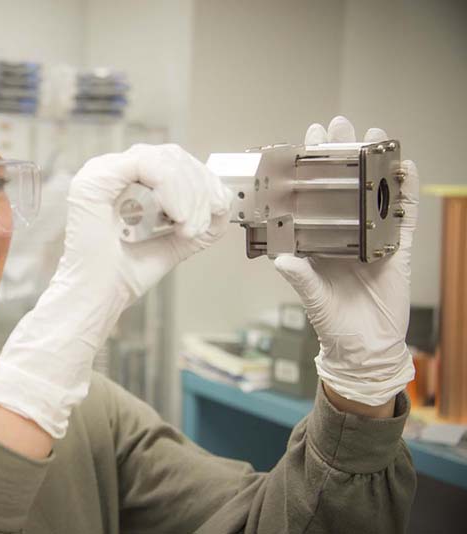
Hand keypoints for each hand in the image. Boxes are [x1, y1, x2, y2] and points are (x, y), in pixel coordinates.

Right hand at [62, 143, 231, 307]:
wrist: (99, 298)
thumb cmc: (123, 276)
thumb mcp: (175, 242)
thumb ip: (200, 222)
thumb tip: (224, 204)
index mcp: (126, 181)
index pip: (174, 161)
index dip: (203, 180)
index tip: (217, 209)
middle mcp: (112, 172)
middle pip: (173, 156)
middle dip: (200, 189)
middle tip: (200, 224)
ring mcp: (101, 172)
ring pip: (164, 159)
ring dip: (190, 193)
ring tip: (188, 226)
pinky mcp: (96, 179)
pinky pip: (146, 165)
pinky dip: (172, 188)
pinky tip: (177, 215)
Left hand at [274, 116, 417, 406]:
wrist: (365, 347)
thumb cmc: (333, 323)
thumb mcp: (312, 298)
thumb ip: (300, 277)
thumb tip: (282, 259)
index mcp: (319, 240)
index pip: (313, 196)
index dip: (310, 170)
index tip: (304, 141)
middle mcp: (344, 233)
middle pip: (343, 186)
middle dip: (342, 154)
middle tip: (340, 124)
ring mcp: (372, 238)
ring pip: (374, 192)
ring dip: (375, 164)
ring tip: (374, 135)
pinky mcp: (397, 248)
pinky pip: (404, 215)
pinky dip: (405, 192)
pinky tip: (405, 168)